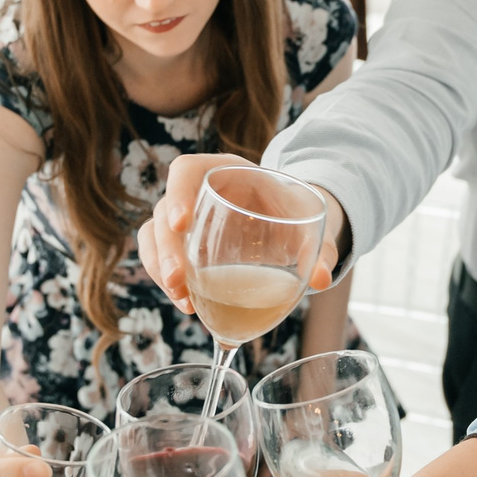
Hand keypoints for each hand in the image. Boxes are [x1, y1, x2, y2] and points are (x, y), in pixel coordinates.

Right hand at [135, 153, 341, 310]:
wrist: (290, 222)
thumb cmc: (294, 212)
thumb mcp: (309, 221)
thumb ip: (320, 248)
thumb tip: (323, 279)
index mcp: (224, 172)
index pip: (186, 170)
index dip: (178, 193)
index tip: (181, 223)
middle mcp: (196, 193)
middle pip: (163, 212)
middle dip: (165, 250)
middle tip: (178, 281)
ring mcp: (185, 221)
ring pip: (154, 239)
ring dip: (160, 270)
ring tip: (183, 301)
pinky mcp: (182, 247)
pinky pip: (162, 261)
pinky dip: (170, 284)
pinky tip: (189, 306)